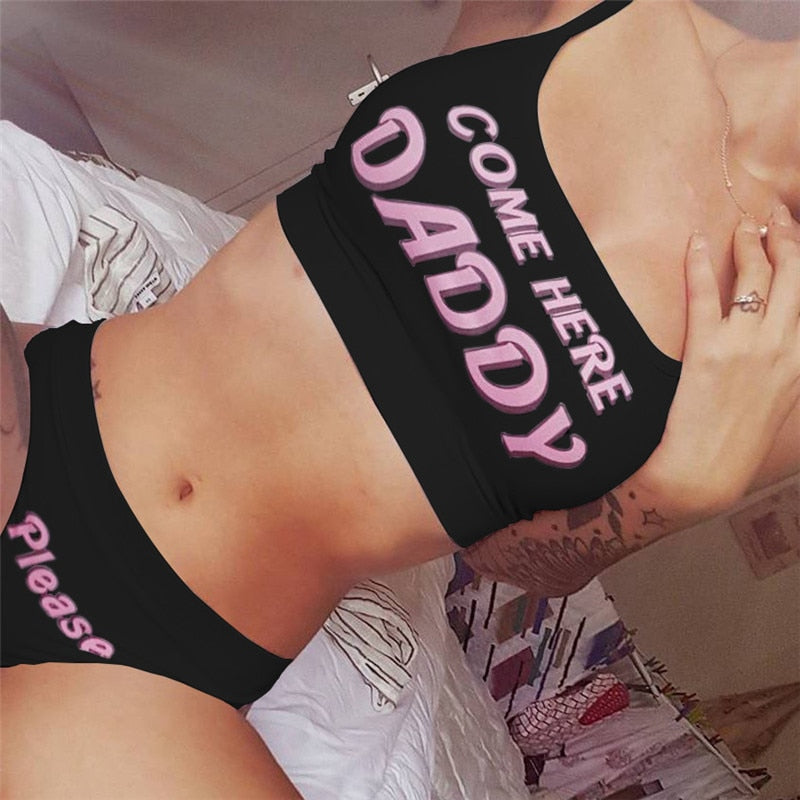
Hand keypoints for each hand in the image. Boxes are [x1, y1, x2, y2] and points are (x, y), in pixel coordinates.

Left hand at [640, 206, 799, 514]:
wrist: (704, 474)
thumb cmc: (739, 443)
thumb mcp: (782, 403)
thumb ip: (789, 365)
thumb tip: (787, 337)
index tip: (799, 238)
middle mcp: (782, 347)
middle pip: (794, 275)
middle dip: (786, 238)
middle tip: (773, 217)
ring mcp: (745, 346)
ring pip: (755, 277)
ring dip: (748, 244)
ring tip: (742, 227)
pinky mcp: (706, 350)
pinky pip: (704, 295)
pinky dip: (700, 263)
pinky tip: (697, 241)